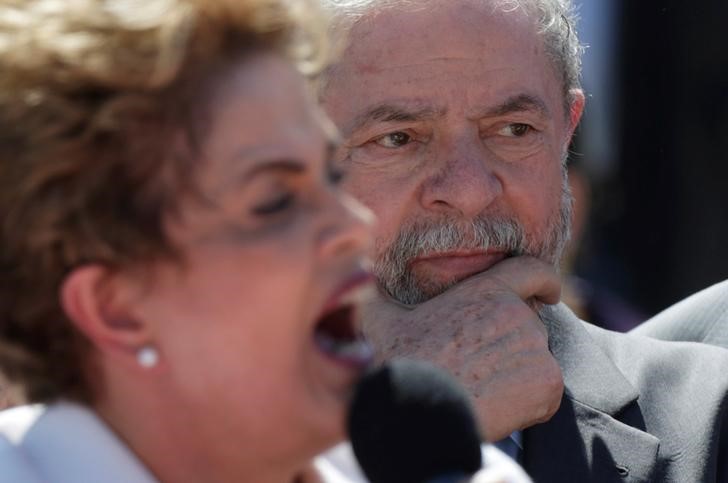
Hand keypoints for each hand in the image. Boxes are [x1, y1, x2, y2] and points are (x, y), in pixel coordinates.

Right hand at [361, 256, 563, 440]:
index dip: (544, 281)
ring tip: (482, 389)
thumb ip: (380, 292)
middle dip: (512, 341)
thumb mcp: (380, 316)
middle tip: (481, 365)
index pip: (532, 270)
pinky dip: (529, 401)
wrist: (410, 410)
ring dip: (519, 371)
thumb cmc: (393, 362)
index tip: (548, 293)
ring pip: (537, 358)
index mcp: (485, 291)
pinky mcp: (547, 384)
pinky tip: (496, 407)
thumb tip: (359, 281)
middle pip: (530, 323)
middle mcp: (517, 313)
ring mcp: (535, 349)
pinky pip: (547, 391)